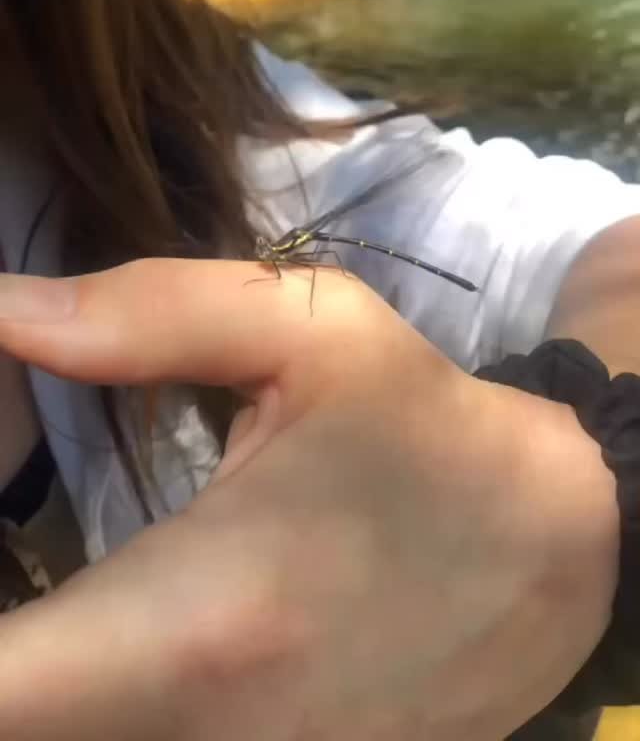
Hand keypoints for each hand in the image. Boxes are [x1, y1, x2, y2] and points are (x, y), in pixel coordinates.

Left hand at [0, 261, 618, 739]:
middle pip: (18, 726)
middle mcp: (191, 737)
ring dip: (34, 683)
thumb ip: (148, 313)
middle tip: (18, 551)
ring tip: (47, 601)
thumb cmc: (427, 431)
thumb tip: (4, 307)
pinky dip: (84, 702)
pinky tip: (93, 648)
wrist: (553, 550)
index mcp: (193, 618)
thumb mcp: (316, 333)